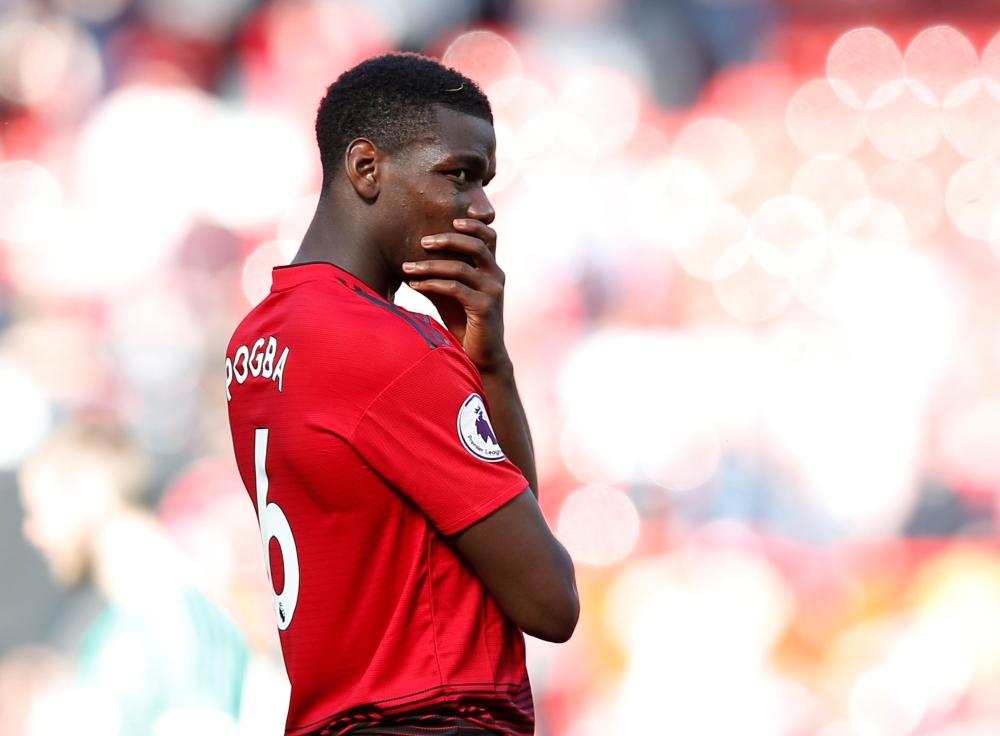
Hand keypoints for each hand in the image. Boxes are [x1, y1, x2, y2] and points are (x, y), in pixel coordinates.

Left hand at [402, 218, 509, 372]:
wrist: (481, 356)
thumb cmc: (465, 322)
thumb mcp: (454, 292)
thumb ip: (443, 273)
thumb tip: (412, 257)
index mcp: (492, 269)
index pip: (489, 236)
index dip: (473, 224)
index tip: (451, 220)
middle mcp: (496, 276)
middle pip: (477, 245)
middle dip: (448, 239)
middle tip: (423, 241)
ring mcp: (492, 292)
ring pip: (461, 267)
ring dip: (430, 265)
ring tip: (407, 267)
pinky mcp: (484, 308)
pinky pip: (455, 289)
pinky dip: (432, 284)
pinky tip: (416, 285)